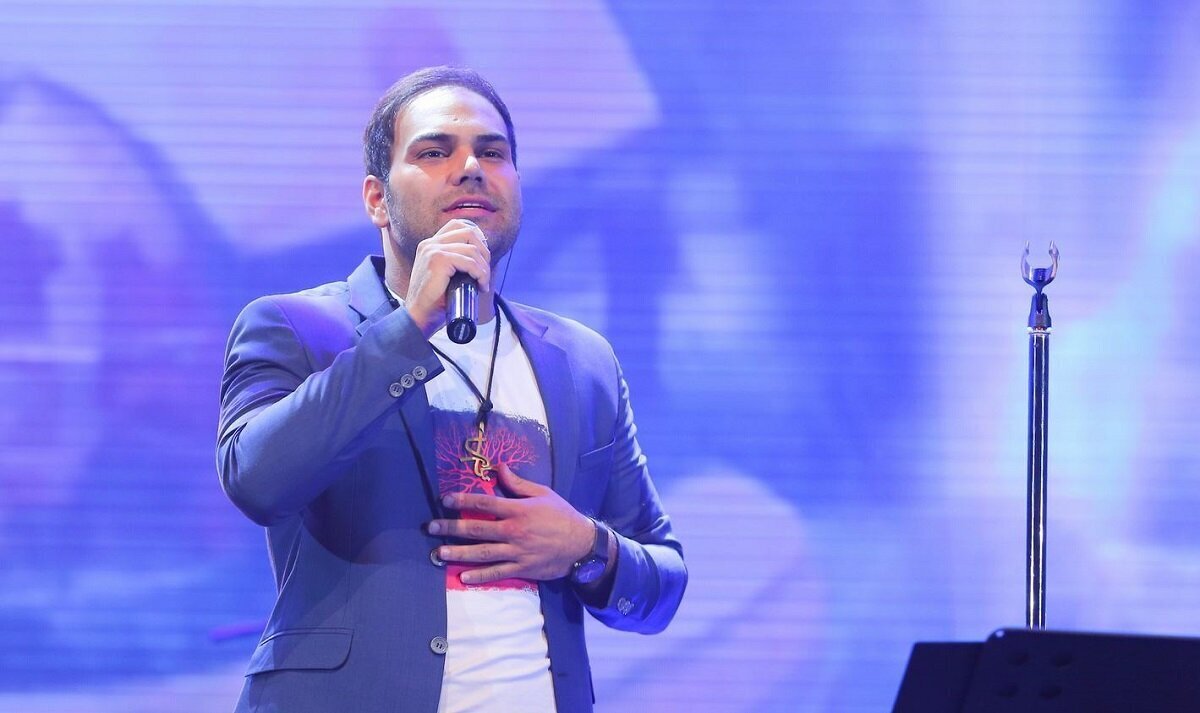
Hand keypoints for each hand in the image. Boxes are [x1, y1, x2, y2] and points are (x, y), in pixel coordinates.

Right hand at [404, 219, 490, 336]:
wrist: (419, 318)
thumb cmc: (434, 302)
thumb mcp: (446, 276)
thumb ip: (456, 263)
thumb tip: (482, 259)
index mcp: (430, 245)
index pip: (458, 226)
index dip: (476, 238)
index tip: (483, 258)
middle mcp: (430, 243)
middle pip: (469, 232)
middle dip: (484, 252)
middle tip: (485, 273)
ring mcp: (433, 250)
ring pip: (472, 249)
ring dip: (484, 267)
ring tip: (483, 283)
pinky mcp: (438, 260)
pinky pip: (469, 262)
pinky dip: (480, 274)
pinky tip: (481, 285)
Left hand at [427, 464, 595, 584]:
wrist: (582, 544)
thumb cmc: (561, 516)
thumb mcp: (543, 494)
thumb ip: (519, 484)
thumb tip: (499, 468)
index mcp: (518, 510)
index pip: (485, 503)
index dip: (464, 500)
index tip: (445, 500)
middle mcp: (514, 531)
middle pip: (477, 529)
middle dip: (451, 528)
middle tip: (431, 528)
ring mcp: (517, 552)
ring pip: (483, 553)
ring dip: (459, 553)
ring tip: (439, 553)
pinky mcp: (522, 568)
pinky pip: (497, 572)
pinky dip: (480, 576)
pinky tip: (463, 577)